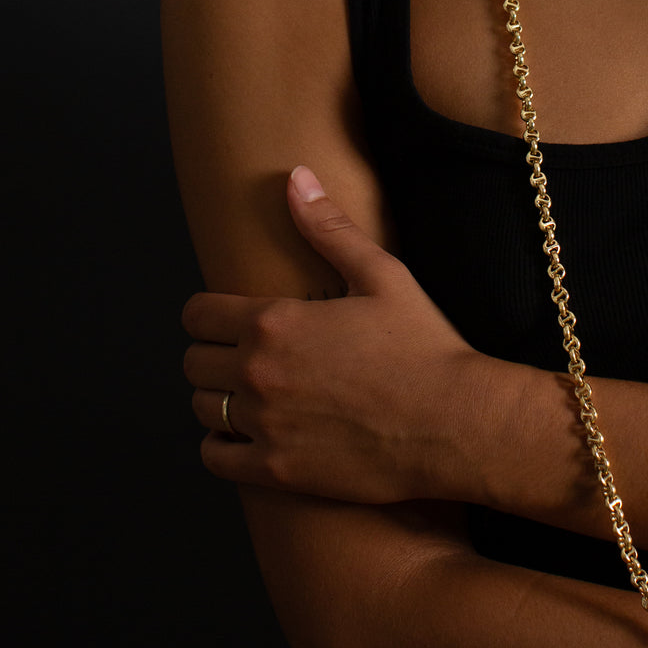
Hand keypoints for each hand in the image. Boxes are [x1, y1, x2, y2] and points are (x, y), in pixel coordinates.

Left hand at [182, 165, 510, 503]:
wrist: (454, 422)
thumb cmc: (423, 345)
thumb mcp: (381, 275)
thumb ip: (328, 227)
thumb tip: (295, 178)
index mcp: (274, 321)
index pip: (197, 314)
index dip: (208, 314)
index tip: (226, 319)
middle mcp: (258, 372)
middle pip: (193, 362)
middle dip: (212, 354)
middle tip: (243, 356)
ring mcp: (264, 425)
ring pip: (202, 408)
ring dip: (218, 399)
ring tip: (250, 394)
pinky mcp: (277, 470)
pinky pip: (215, 458)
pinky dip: (223, 446)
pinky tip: (248, 436)